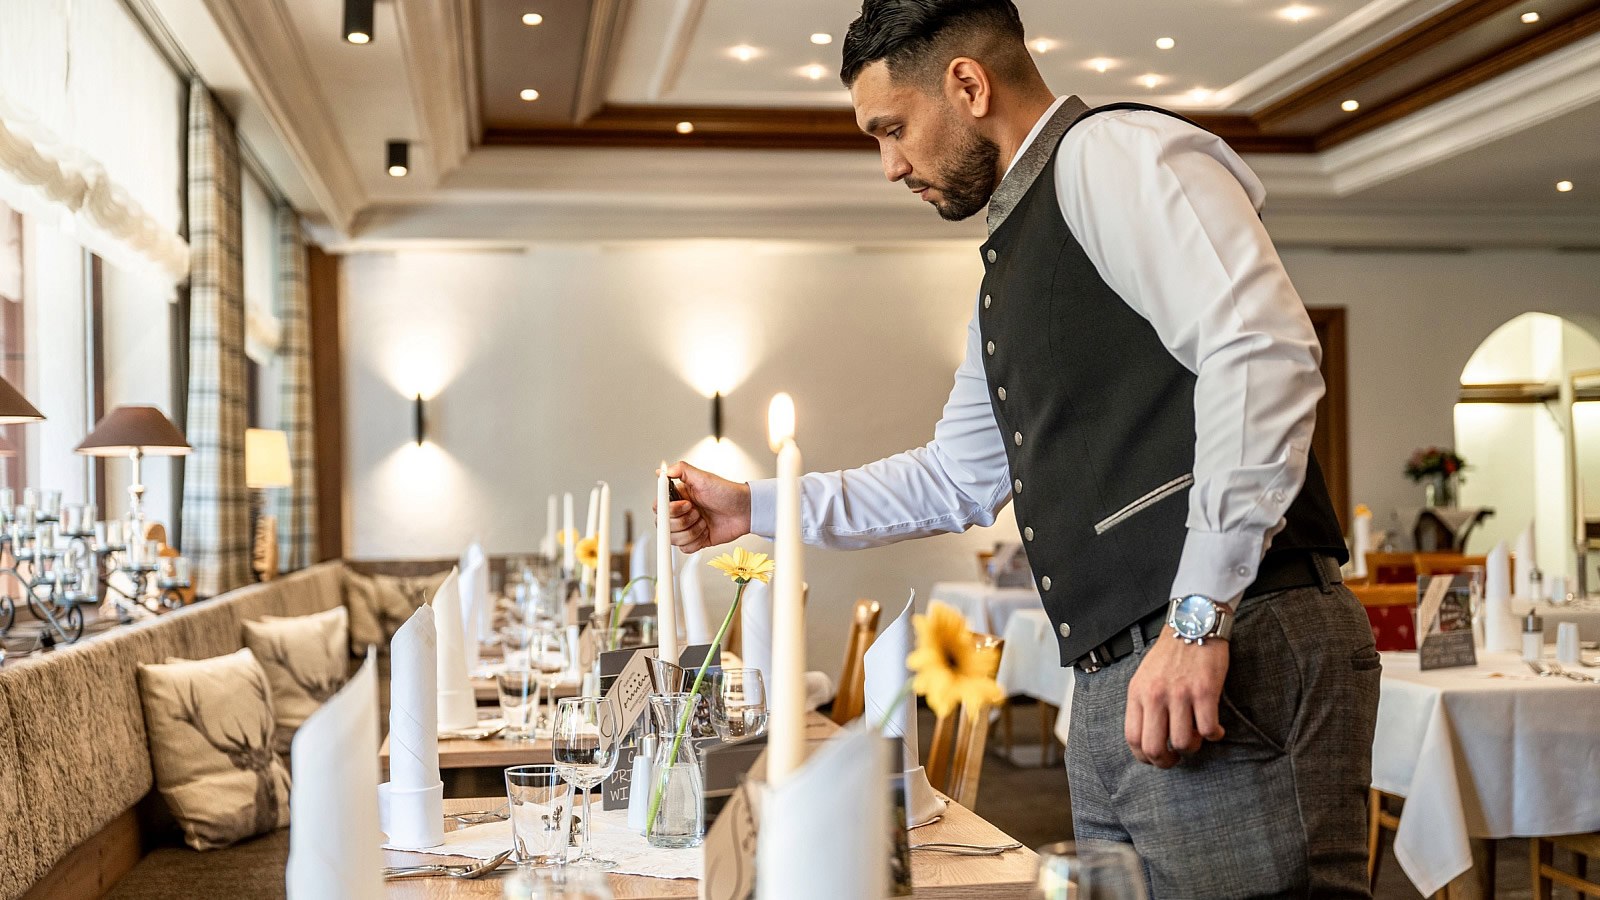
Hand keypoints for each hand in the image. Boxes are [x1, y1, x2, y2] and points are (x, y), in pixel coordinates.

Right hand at [657, 461, 750, 552]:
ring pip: (674, 539)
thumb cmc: (727, 493)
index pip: (659, 507)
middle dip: (683, 521)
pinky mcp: (695, 540)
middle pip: (664, 525)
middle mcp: (681, 513)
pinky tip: (705, 532)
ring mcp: (687, 527)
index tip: (686, 505)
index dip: (669, 510)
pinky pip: (685, 548)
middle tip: (698, 512)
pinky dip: (696, 542)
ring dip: (691, 532)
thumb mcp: (703, 477)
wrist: (745, 511)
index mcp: (679, 497)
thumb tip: (662, 471)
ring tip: (703, 521)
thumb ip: (681, 470)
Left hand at [1124, 628, 1228, 767]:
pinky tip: (1215, 729)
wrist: (1193, 624)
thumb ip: (1143, 703)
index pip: (1133, 738)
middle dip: (1167, 761)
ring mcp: (1180, 694)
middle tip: (1177, 758)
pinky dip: (1214, 735)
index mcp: (1138, 693)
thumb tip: (1147, 736)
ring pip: (1184, 742)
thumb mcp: (1144, 677)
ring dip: (1193, 747)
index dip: (1145, 757)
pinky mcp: (1205, 691)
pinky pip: (1208, 729)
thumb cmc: (1169, 654)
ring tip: (1198, 737)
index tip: (1156, 759)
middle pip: (1154, 747)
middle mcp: (1155, 695)